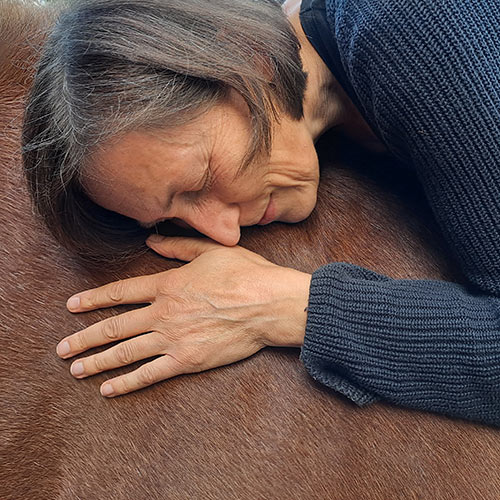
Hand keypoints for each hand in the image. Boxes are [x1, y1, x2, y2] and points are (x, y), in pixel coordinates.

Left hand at [56, 236, 310, 396]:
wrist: (269, 304)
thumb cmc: (245, 274)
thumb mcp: (211, 251)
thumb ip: (178, 247)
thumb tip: (150, 241)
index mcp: (168, 285)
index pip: (121, 292)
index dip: (94, 298)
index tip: (72, 305)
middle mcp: (163, 313)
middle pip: (115, 326)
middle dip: (85, 337)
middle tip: (62, 347)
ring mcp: (173, 338)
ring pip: (126, 352)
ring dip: (98, 361)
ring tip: (75, 369)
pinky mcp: (188, 360)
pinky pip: (150, 374)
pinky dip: (127, 383)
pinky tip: (109, 389)